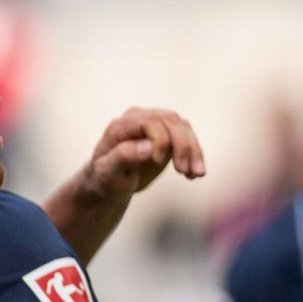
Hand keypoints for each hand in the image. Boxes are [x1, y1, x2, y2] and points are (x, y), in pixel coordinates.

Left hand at [80, 106, 205, 198]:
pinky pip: (187, 136)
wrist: (111, 183)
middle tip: (184, 172)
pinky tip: (195, 173)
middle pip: (170, 122)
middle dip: (182, 146)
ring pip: (183, 127)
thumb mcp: (107, 173)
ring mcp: (155, 123)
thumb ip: (123, 156)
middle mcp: (140, 118)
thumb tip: (148, 147)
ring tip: (196, 175)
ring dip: (194, 150)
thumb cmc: (105, 179)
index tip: (158, 161)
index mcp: (121, 125)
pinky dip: (195, 153)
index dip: (160, 139)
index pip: (149, 122)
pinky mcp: (168, 132)